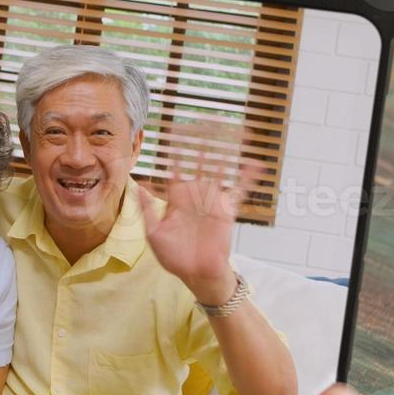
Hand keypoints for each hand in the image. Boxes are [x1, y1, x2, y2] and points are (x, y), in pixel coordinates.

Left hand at [137, 124, 259, 304]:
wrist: (196, 274)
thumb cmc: (174, 257)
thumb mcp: (154, 233)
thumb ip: (147, 210)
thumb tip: (138, 187)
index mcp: (177, 198)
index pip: (175, 168)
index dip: (175, 150)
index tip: (173, 131)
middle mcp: (195, 195)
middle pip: (200, 161)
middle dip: (202, 141)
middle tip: (205, 120)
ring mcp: (212, 201)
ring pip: (220, 169)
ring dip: (225, 151)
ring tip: (232, 130)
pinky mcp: (226, 211)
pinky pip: (239, 191)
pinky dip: (247, 178)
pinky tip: (255, 163)